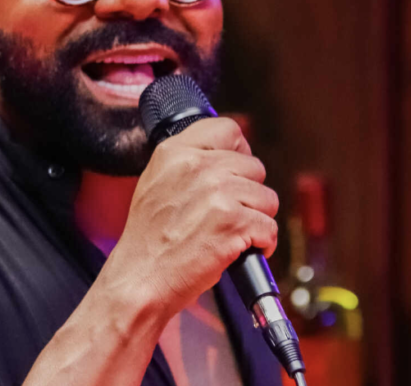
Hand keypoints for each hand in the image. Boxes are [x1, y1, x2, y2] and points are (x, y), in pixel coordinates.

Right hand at [103, 118, 279, 320]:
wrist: (140, 280)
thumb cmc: (148, 242)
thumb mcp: (155, 183)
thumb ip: (187, 163)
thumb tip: (226, 156)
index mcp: (175, 152)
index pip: (228, 130)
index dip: (240, 152)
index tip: (238, 172)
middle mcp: (197, 165)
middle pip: (254, 166)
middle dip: (249, 194)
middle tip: (230, 216)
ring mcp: (217, 192)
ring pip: (267, 198)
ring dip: (257, 219)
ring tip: (233, 235)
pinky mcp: (233, 222)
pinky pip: (270, 227)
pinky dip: (263, 244)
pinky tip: (242, 251)